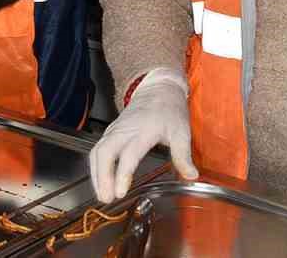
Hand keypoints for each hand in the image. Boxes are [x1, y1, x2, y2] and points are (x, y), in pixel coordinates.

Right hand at [90, 67, 197, 202]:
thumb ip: (183, 156)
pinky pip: (98, 149)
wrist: (158, 89)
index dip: (122, 174)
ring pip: (98, 151)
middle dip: (102, 176)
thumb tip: (191, 176)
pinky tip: (100, 180)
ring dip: (96, 173)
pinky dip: (96, 166)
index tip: (120, 192)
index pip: (128, 154)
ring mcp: (115, 129)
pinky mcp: (110, 131)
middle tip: (106, 198)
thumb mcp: (182, 132)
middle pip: (105, 153)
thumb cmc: (170, 111)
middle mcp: (125, 130)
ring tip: (102, 195)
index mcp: (143, 130)